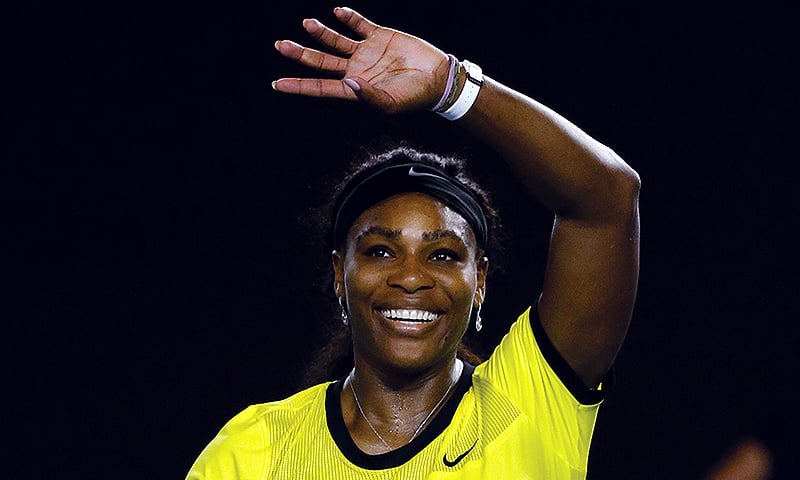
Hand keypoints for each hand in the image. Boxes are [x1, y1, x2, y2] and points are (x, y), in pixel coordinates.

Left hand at [273, 7, 449, 112]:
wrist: (437, 78)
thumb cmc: (414, 97)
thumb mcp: (389, 103)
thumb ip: (367, 95)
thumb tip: (348, 82)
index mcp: (354, 88)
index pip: (320, 87)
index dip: (298, 85)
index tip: (277, 83)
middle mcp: (356, 69)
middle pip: (321, 62)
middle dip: (300, 54)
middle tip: (280, 46)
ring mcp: (366, 52)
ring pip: (335, 41)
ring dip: (320, 32)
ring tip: (307, 23)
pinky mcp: (379, 36)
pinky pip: (359, 24)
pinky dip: (348, 18)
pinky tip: (338, 12)